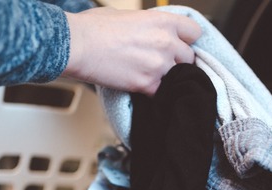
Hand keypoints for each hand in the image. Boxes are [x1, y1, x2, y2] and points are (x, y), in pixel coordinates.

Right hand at [62, 7, 200, 95]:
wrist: (77, 45)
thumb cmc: (94, 28)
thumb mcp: (127, 15)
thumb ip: (147, 25)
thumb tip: (148, 31)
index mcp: (163, 21)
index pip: (194, 33)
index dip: (186, 40)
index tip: (179, 45)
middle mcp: (166, 42)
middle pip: (189, 58)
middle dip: (177, 61)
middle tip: (161, 63)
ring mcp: (158, 65)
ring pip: (178, 77)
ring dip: (167, 78)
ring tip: (149, 75)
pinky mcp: (147, 84)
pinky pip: (161, 92)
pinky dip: (154, 92)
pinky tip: (141, 86)